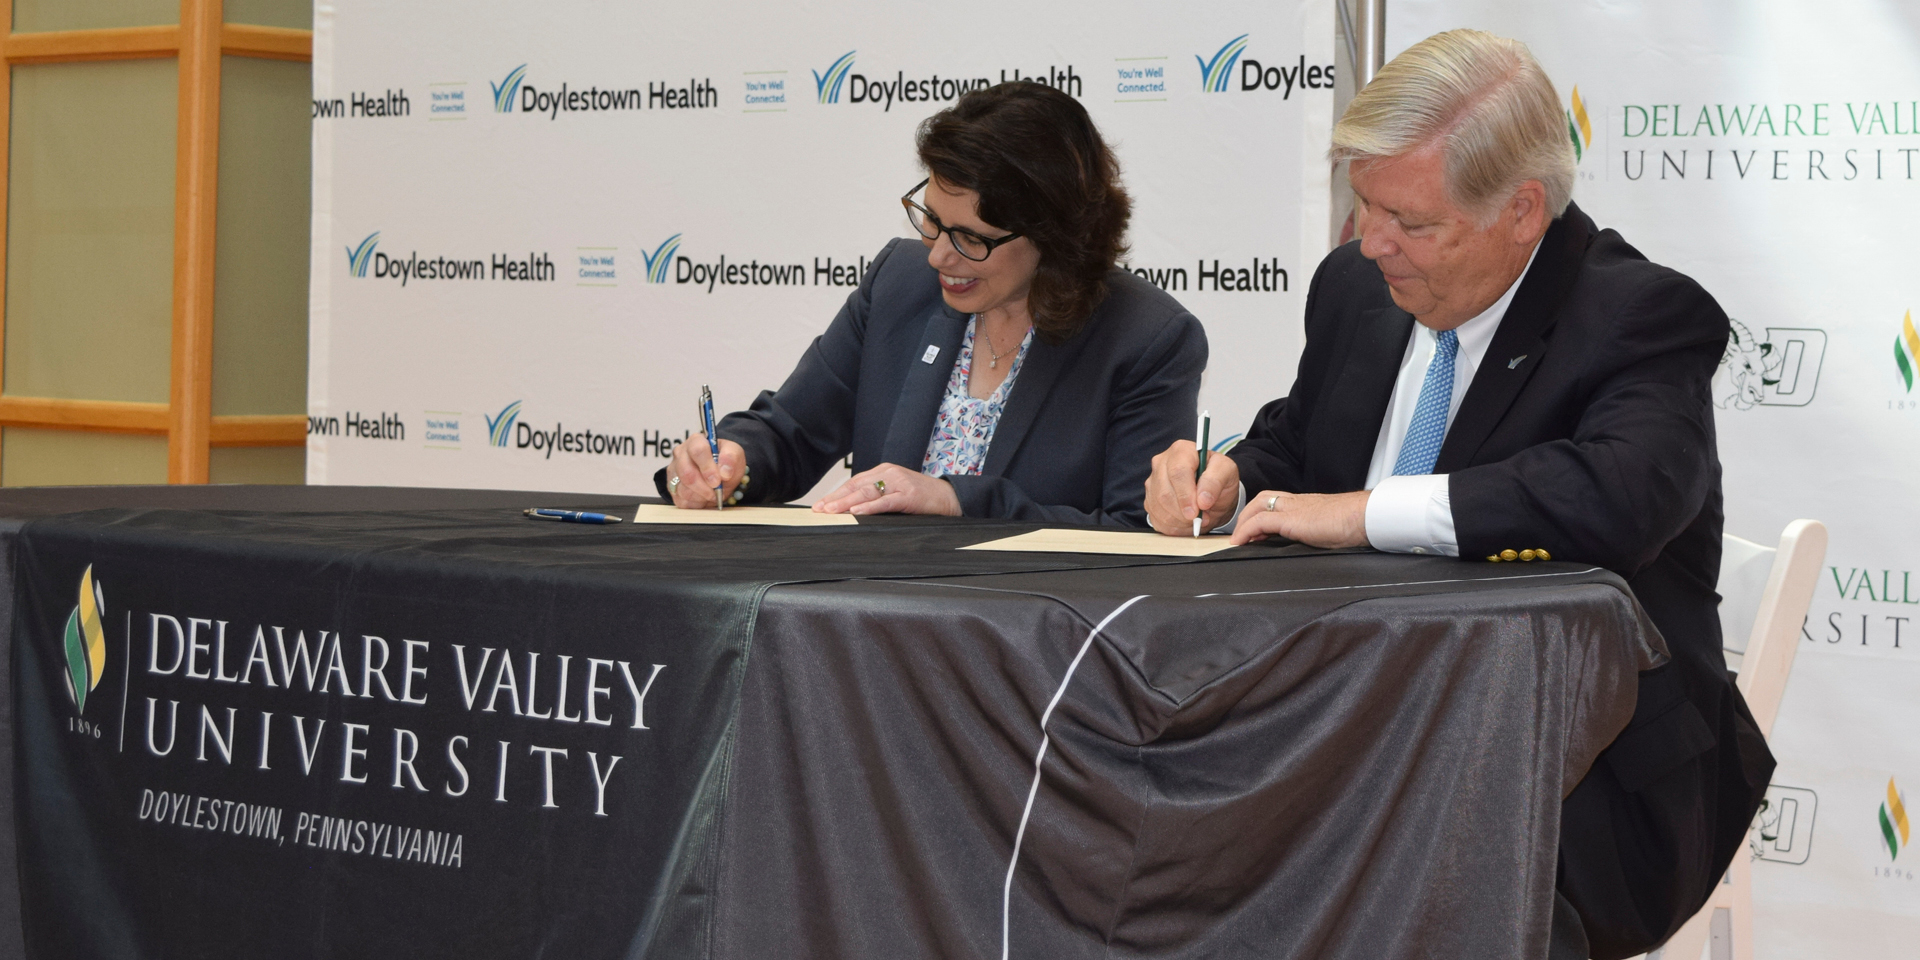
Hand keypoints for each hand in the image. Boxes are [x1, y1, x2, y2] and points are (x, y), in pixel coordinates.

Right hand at [667, 436, 745, 508]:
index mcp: (696, 441)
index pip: (697, 450)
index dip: (708, 468)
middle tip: (716, 492)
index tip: (717, 481)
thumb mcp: (735, 454)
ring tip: (712, 494)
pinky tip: (703, 497)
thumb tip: (724, 472)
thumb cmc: (724, 462)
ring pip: (684, 490)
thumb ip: (731, 458)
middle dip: (704, 487)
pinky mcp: (671, 487)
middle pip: (687, 474)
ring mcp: (674, 471)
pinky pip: (682, 501)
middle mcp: (680, 454)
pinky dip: (696, 503)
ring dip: (702, 496)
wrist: (719, 474)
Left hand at [813, 463, 960, 515]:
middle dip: (836, 498)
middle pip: (857, 486)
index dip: (836, 494)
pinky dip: (870, 507)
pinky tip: (857, 512)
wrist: (951, 497)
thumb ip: (878, 496)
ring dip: (847, 502)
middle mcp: (889, 473)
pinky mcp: (909, 495)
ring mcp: (899, 483)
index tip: (821, 504)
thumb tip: (852, 509)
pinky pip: (886, 501)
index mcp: (884, 472)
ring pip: (867, 493)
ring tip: (831, 510)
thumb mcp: (896, 493)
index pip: (854, 482)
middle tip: (819, 509)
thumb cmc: (923, 497)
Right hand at [1145, 440, 1240, 536]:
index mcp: (1181, 450)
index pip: (1177, 472)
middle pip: (1165, 492)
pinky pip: (1156, 519)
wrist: (1211, 495)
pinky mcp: (1150, 501)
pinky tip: (1186, 521)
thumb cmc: (1218, 479)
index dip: (1186, 495)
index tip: (1196, 511)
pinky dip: (1174, 526)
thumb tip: (1203, 499)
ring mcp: (1153, 482)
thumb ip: (1216, 481)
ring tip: (1197, 518)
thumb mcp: (1227, 473)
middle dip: (1184, 512)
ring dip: (1180, 520)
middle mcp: (1162, 463)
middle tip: (1202, 518)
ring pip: (1159, 508)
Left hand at [1231, 490, 1371, 547]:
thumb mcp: (1332, 528)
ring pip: (1258, 505)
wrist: (1365, 516)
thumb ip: (1318, 533)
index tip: (1256, 530)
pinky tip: (1241, 542)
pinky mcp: (1291, 519)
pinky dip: (1246, 530)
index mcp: (1308, 504)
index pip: (1279, 501)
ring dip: (1243, 521)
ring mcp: (1294, 508)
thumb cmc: (1356, 524)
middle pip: (1264, 498)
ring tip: (1237, 540)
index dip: (1263, 511)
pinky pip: (1260, 521)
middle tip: (1241, 533)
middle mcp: (1298, 502)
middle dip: (1248, 513)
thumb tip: (1315, 546)